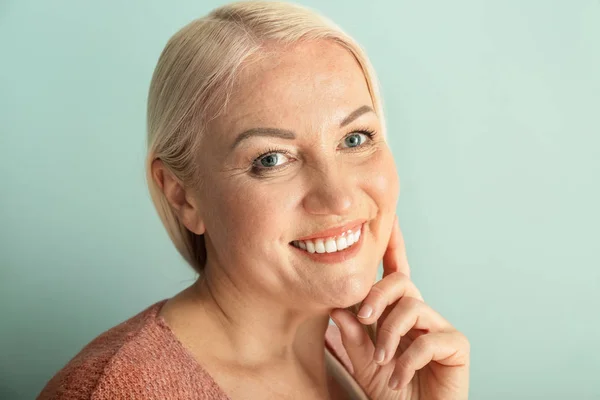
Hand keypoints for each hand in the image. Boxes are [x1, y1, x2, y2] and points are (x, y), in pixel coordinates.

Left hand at [330, 215, 469, 399]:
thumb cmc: (391, 390)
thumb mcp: (364, 362)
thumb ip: (353, 336)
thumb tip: (339, 306)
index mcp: (396, 312)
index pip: (393, 273)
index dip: (392, 245)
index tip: (388, 218)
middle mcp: (419, 314)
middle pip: (402, 282)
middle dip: (378, 295)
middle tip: (364, 316)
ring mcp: (439, 327)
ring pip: (412, 306)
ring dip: (390, 335)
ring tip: (382, 362)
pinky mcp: (456, 345)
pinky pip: (429, 339)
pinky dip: (408, 360)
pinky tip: (399, 378)